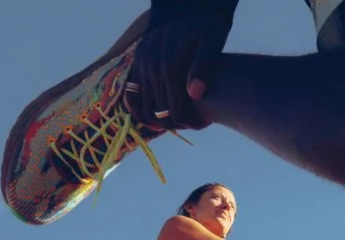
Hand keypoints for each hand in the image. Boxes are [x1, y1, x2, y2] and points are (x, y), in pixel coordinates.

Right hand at [127, 7, 231, 129]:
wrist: (189, 6)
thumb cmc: (207, 26)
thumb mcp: (212, 42)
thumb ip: (204, 66)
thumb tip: (194, 94)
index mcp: (170, 65)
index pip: (176, 111)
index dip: (190, 123)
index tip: (204, 123)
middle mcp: (151, 66)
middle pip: (160, 114)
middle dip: (178, 122)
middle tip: (195, 121)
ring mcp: (141, 64)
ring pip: (144, 108)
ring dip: (161, 118)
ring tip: (181, 115)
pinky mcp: (136, 62)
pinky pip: (131, 94)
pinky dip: (142, 108)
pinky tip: (160, 111)